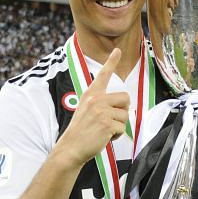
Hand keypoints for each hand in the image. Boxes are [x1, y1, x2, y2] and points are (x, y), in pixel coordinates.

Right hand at [54, 49, 129, 166]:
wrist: (71, 147)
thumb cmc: (80, 131)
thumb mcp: (86, 110)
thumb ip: (100, 103)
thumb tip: (123, 104)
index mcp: (91, 95)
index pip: (103, 75)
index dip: (111, 61)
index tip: (117, 50)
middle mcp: (96, 100)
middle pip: (126, 98)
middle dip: (123, 110)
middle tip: (111, 120)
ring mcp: (101, 111)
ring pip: (125, 115)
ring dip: (119, 126)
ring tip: (104, 130)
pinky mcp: (106, 124)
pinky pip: (122, 128)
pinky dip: (116, 136)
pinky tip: (104, 137)